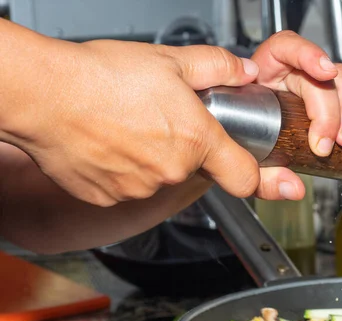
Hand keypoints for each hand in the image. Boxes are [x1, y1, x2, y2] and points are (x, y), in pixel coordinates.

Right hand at [0, 28, 272, 205]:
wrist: (43, 94)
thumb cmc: (99, 77)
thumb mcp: (169, 60)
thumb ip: (216, 68)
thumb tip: (242, 73)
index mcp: (196, 140)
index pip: (247, 179)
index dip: (257, 178)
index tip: (256, 174)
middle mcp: (172, 170)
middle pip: (196, 171)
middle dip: (187, 151)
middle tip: (162, 123)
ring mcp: (140, 188)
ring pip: (161, 179)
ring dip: (154, 160)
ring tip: (131, 128)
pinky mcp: (110, 198)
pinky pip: (129, 187)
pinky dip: (125, 171)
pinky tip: (111, 144)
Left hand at [250, 30, 341, 198]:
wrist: (238, 148)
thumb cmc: (238, 143)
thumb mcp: (243, 160)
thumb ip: (262, 176)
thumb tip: (294, 189)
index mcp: (261, 73)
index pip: (286, 48)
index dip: (307, 55)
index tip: (323, 73)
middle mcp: (289, 73)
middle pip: (320, 76)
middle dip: (330, 110)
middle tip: (327, 143)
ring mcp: (311, 85)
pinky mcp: (329, 98)